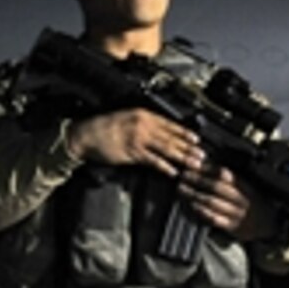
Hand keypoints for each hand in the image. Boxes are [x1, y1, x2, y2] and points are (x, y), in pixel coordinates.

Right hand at [66, 108, 205, 176]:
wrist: (86, 134)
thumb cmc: (105, 127)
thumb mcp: (127, 118)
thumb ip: (144, 123)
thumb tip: (161, 133)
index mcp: (144, 114)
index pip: (169, 124)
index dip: (184, 133)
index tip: (197, 140)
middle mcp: (143, 125)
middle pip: (171, 137)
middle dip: (188, 147)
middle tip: (202, 155)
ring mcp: (138, 139)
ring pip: (165, 149)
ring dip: (181, 157)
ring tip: (193, 164)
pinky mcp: (131, 152)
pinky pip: (152, 160)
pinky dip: (164, 167)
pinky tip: (173, 172)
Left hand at [177, 164, 279, 240]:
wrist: (269, 223)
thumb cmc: (254, 200)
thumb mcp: (247, 185)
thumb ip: (230, 177)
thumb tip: (208, 163)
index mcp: (245, 185)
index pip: (223, 174)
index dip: (206, 169)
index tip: (193, 164)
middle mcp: (241, 198)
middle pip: (216, 187)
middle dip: (197, 180)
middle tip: (183, 175)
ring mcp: (237, 213)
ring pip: (213, 202)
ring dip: (195, 195)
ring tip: (182, 189)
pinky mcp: (233, 226)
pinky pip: (215, 219)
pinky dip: (203, 212)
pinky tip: (193, 206)